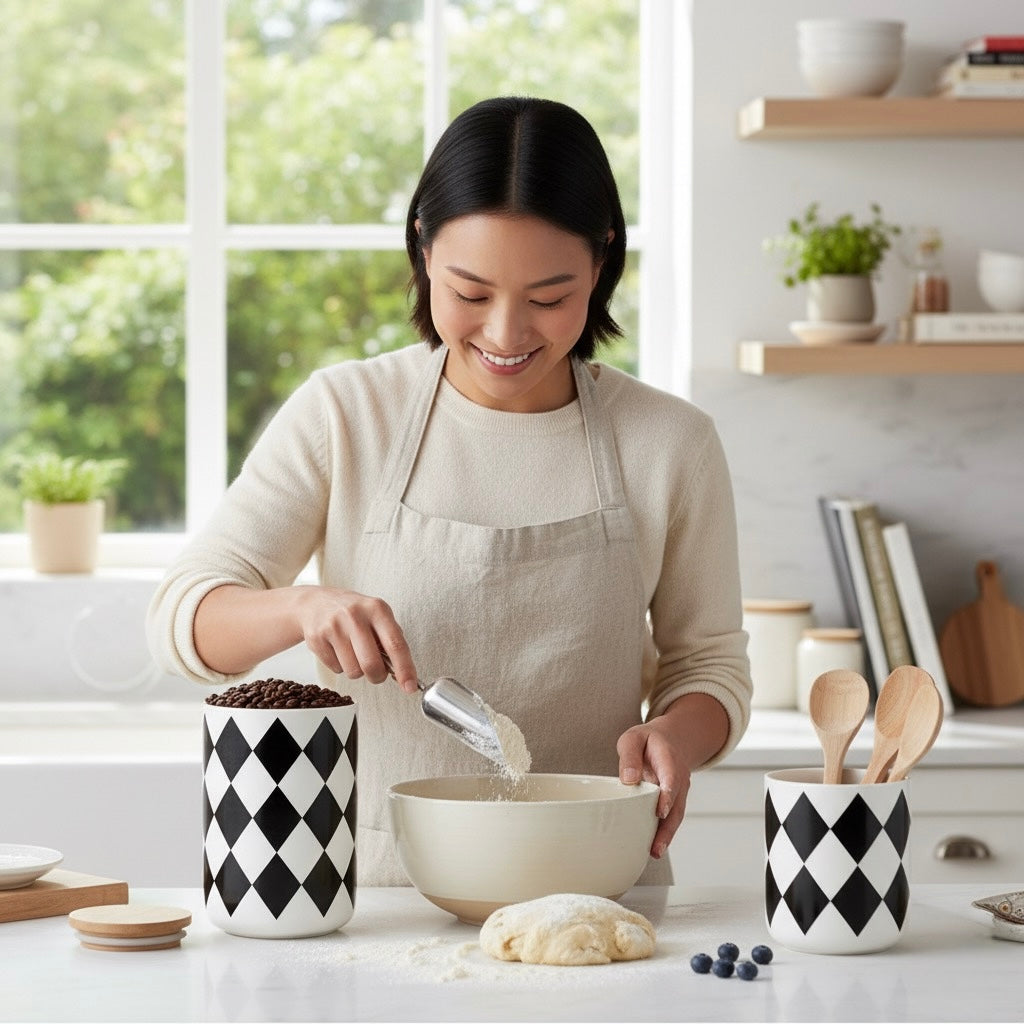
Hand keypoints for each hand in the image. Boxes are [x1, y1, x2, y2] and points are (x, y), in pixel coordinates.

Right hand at [293, 586, 418, 692]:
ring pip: (353, 671)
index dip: (405, 669)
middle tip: (377, 672)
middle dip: (377, 676)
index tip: (410, 686)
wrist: (314, 602)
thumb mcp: (376, 614)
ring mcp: (334, 627)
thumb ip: (390, 639)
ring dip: (357, 670)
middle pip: (372, 664)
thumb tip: (403, 671)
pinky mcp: (316, 639)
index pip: (395, 644)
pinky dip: (340, 666)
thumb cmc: (352, 612)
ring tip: (353, 653)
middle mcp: (355, 616)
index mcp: (376, 609)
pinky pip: (336, 670)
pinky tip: (338, 650)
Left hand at [616, 693, 729, 860]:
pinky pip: (671, 818)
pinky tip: (654, 847)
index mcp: (669, 759)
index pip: (671, 778)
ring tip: (655, 852)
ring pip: (676, 815)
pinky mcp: (675, 801)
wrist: (671, 740)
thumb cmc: (648, 741)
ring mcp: (679, 791)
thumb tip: (629, 779)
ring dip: (667, 835)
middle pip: (677, 804)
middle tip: (656, 846)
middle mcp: (679, 778)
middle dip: (667, 827)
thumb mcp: (633, 738)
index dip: (667, 795)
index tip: (660, 811)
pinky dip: (664, 832)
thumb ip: (630, 756)